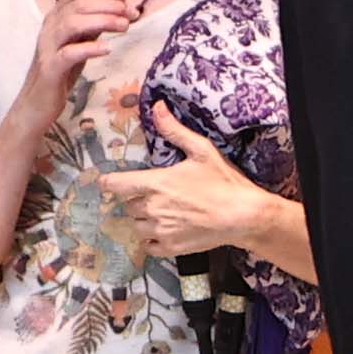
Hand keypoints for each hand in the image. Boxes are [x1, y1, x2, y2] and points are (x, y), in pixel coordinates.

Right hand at [23, 0, 137, 121]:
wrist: (37, 102)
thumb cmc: (61, 70)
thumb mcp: (80, 42)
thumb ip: (95, 25)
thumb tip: (123, 10)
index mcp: (56, 18)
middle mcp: (49, 28)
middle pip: (77, 5)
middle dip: (107, 5)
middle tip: (130, 13)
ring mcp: (48, 47)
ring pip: (71, 24)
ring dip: (102, 21)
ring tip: (124, 26)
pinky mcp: (50, 69)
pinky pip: (68, 53)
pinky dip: (88, 48)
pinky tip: (107, 49)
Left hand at [94, 103, 268, 257]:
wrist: (244, 215)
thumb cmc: (224, 181)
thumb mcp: (202, 150)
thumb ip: (174, 130)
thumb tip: (157, 106)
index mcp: (155, 183)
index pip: (114, 185)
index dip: (108, 183)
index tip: (110, 182)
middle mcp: (152, 208)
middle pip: (128, 206)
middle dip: (138, 200)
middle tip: (158, 195)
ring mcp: (160, 230)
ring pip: (137, 226)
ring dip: (145, 220)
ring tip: (164, 214)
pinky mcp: (170, 247)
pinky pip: (149, 246)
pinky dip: (153, 240)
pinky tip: (167, 231)